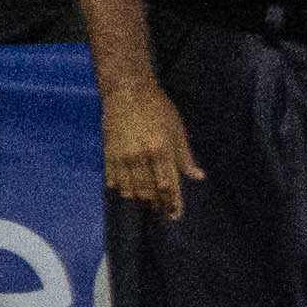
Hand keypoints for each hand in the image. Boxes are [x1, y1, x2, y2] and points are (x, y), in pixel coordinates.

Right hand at [102, 81, 204, 216]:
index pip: (168, 186)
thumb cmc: (157, 107)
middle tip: (163, 210)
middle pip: (149, 193)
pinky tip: (128, 192)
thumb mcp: (177, 129)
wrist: (127, 90)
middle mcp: (141, 157)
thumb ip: (186, 156)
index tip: (176, 216)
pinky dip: (122, 191)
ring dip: (140, 201)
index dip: (173, 204)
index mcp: (162, 150)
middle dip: (158, 205)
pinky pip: (113, 182)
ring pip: (130, 191)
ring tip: (147, 202)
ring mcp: (122, 158)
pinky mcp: (108, 155)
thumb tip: (198, 177)